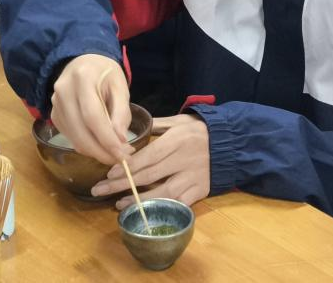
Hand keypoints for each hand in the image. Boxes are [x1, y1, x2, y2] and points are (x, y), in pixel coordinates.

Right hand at [50, 54, 131, 164]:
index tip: (124, 155)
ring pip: (75, 139)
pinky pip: (71, 137)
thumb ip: (122, 112)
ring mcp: (55, 104)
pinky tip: (101, 144)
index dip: (107, 139)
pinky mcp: (53, 115)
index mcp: (82, 78)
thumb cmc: (104, 73)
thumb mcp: (120, 86)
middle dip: (102, 152)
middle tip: (122, 159)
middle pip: (81, 132)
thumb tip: (120, 141)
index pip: (92, 116)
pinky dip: (87, 146)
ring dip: (96, 152)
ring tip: (115, 153)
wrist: (82, 62)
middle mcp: (63, 91)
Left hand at [91, 113, 210, 208]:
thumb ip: (156, 125)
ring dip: (139, 200)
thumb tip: (130, 127)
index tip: (108, 173)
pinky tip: (146, 212)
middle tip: (101, 190)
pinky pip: (179, 203)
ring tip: (119, 204)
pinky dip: (162, 208)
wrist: (232, 143)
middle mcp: (184, 160)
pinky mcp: (201, 191)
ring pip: (163, 193)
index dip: (126, 166)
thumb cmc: (201, 129)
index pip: (147, 156)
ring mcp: (193, 177)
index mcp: (177, 140)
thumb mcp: (180, 120)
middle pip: (149, 175)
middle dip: (122, 184)